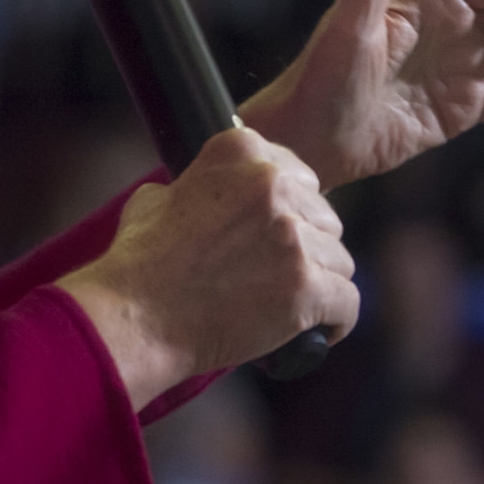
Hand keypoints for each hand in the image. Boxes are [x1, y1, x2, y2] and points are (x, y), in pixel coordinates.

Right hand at [60, 128, 358, 409]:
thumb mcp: (158, 199)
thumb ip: (197, 184)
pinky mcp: (305, 286)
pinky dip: (337, 321)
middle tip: (279, 276)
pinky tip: (319, 331)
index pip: (302, 177)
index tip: (276, 236)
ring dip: (322, 284)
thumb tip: (205, 190)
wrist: (133, 319)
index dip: (292, 211)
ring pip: (341, 261)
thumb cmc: (139, 266)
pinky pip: (349, 302)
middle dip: (310, 247)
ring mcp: (291, 236)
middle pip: (326, 218)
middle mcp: (272, 185)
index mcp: (241, 152)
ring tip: (292, 307)